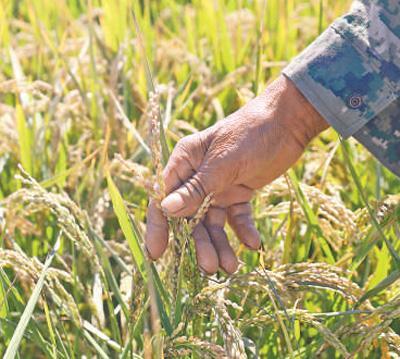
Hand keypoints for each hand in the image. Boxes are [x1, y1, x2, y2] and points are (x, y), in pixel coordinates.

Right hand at [145, 75, 327, 273]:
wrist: (288, 122)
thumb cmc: (251, 134)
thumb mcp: (223, 162)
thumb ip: (196, 188)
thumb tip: (166, 208)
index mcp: (185, 163)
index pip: (165, 199)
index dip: (159, 227)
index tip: (158, 255)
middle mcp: (197, 177)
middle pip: (190, 217)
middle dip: (199, 243)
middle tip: (210, 267)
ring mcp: (218, 187)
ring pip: (212, 222)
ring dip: (220, 244)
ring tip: (231, 267)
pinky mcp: (239, 193)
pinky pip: (236, 218)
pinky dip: (243, 231)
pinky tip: (253, 243)